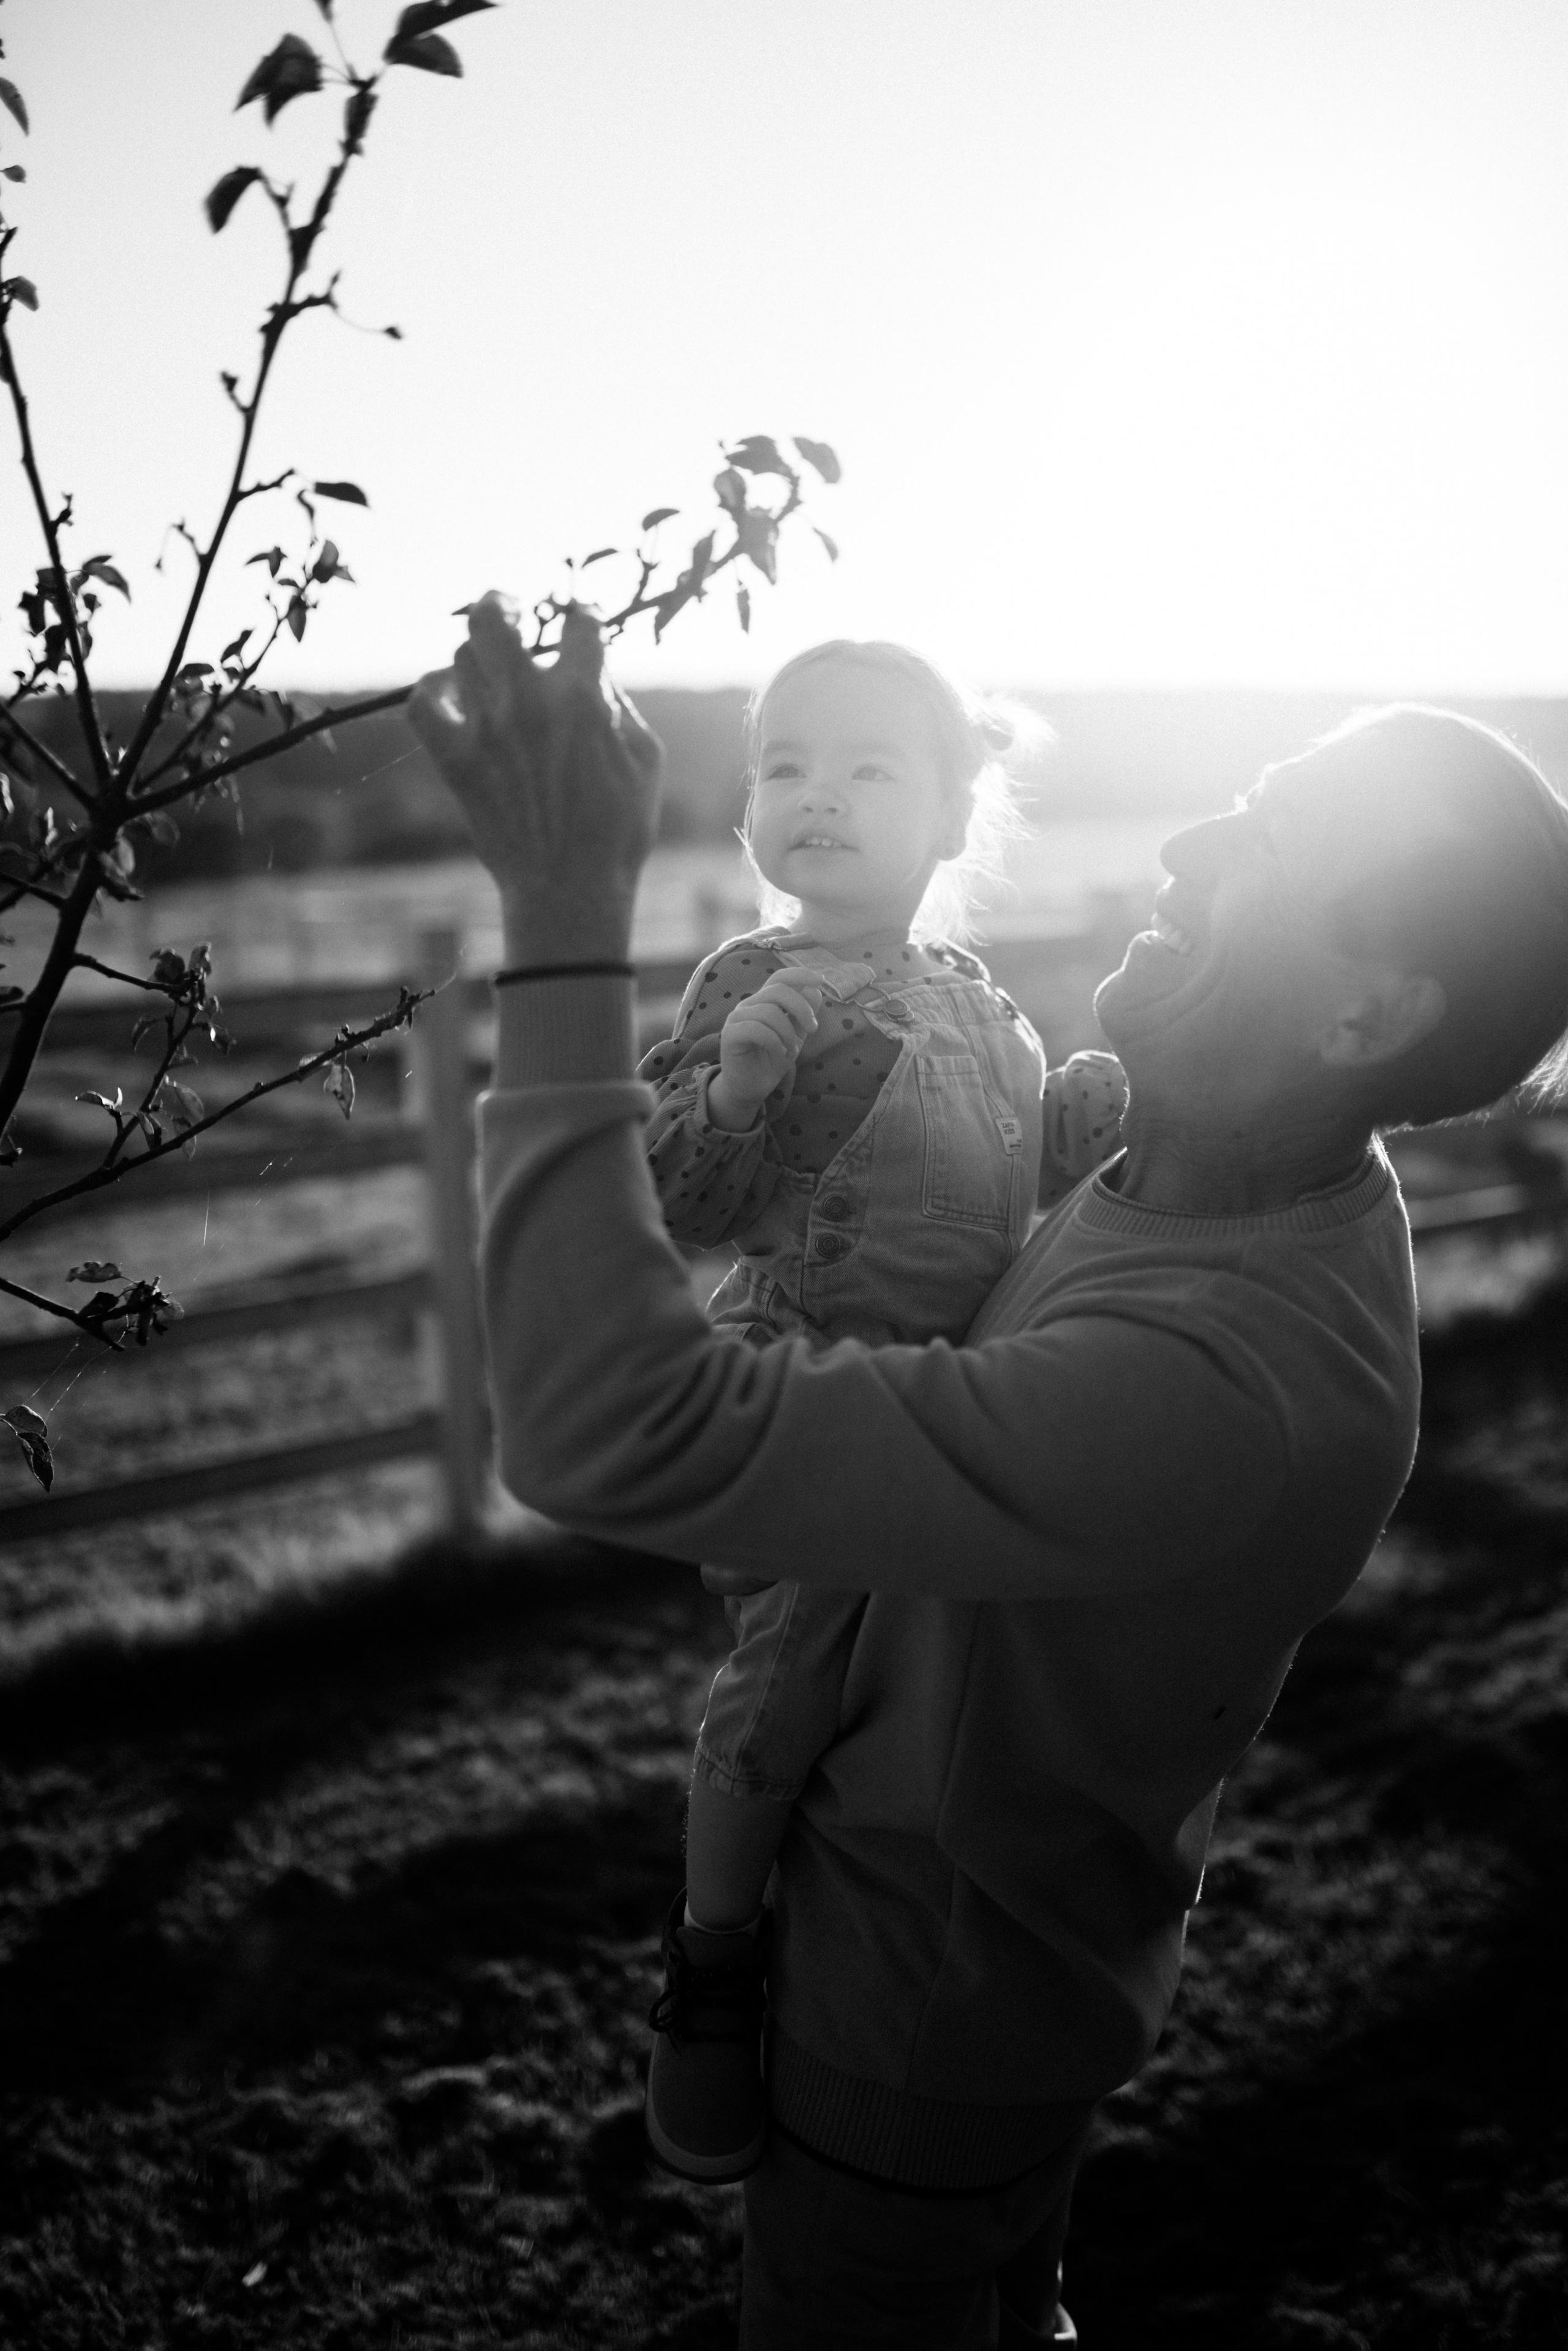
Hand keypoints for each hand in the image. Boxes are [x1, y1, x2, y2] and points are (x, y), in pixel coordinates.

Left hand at [407, 595, 662, 963]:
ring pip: (463, 656)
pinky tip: (447, 695)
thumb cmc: (618, 830)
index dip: (580, 616)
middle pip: (495, 618)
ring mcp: (486, 728)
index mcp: (583, 696)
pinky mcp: (455, 759)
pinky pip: (422, 703)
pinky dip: (432, 692)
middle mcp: (529, 701)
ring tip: (490, 674)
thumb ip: (619, 703)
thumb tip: (594, 670)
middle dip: (503, 603)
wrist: (569, 890)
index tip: (577, 624)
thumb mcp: (645, 759)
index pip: (578, 622)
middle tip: (510, 609)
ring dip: (479, 659)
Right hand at [707, 965, 867, 1130]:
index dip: (800, 975)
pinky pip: (756, 1029)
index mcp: (765, 1001)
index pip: (780, 977)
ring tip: (792, 1050)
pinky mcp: (729, 1035)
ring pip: (769, 1011)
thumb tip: (815, 990)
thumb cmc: (772, 1060)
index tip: (820, 981)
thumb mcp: (796, 1035)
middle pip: (778, 990)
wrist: (751, 1088)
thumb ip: (803, 1014)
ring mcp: (737, 1018)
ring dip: (788, 1032)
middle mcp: (749, 1005)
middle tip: (813, 1029)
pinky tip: (780, 1052)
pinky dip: (774, 1041)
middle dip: (801, 1008)